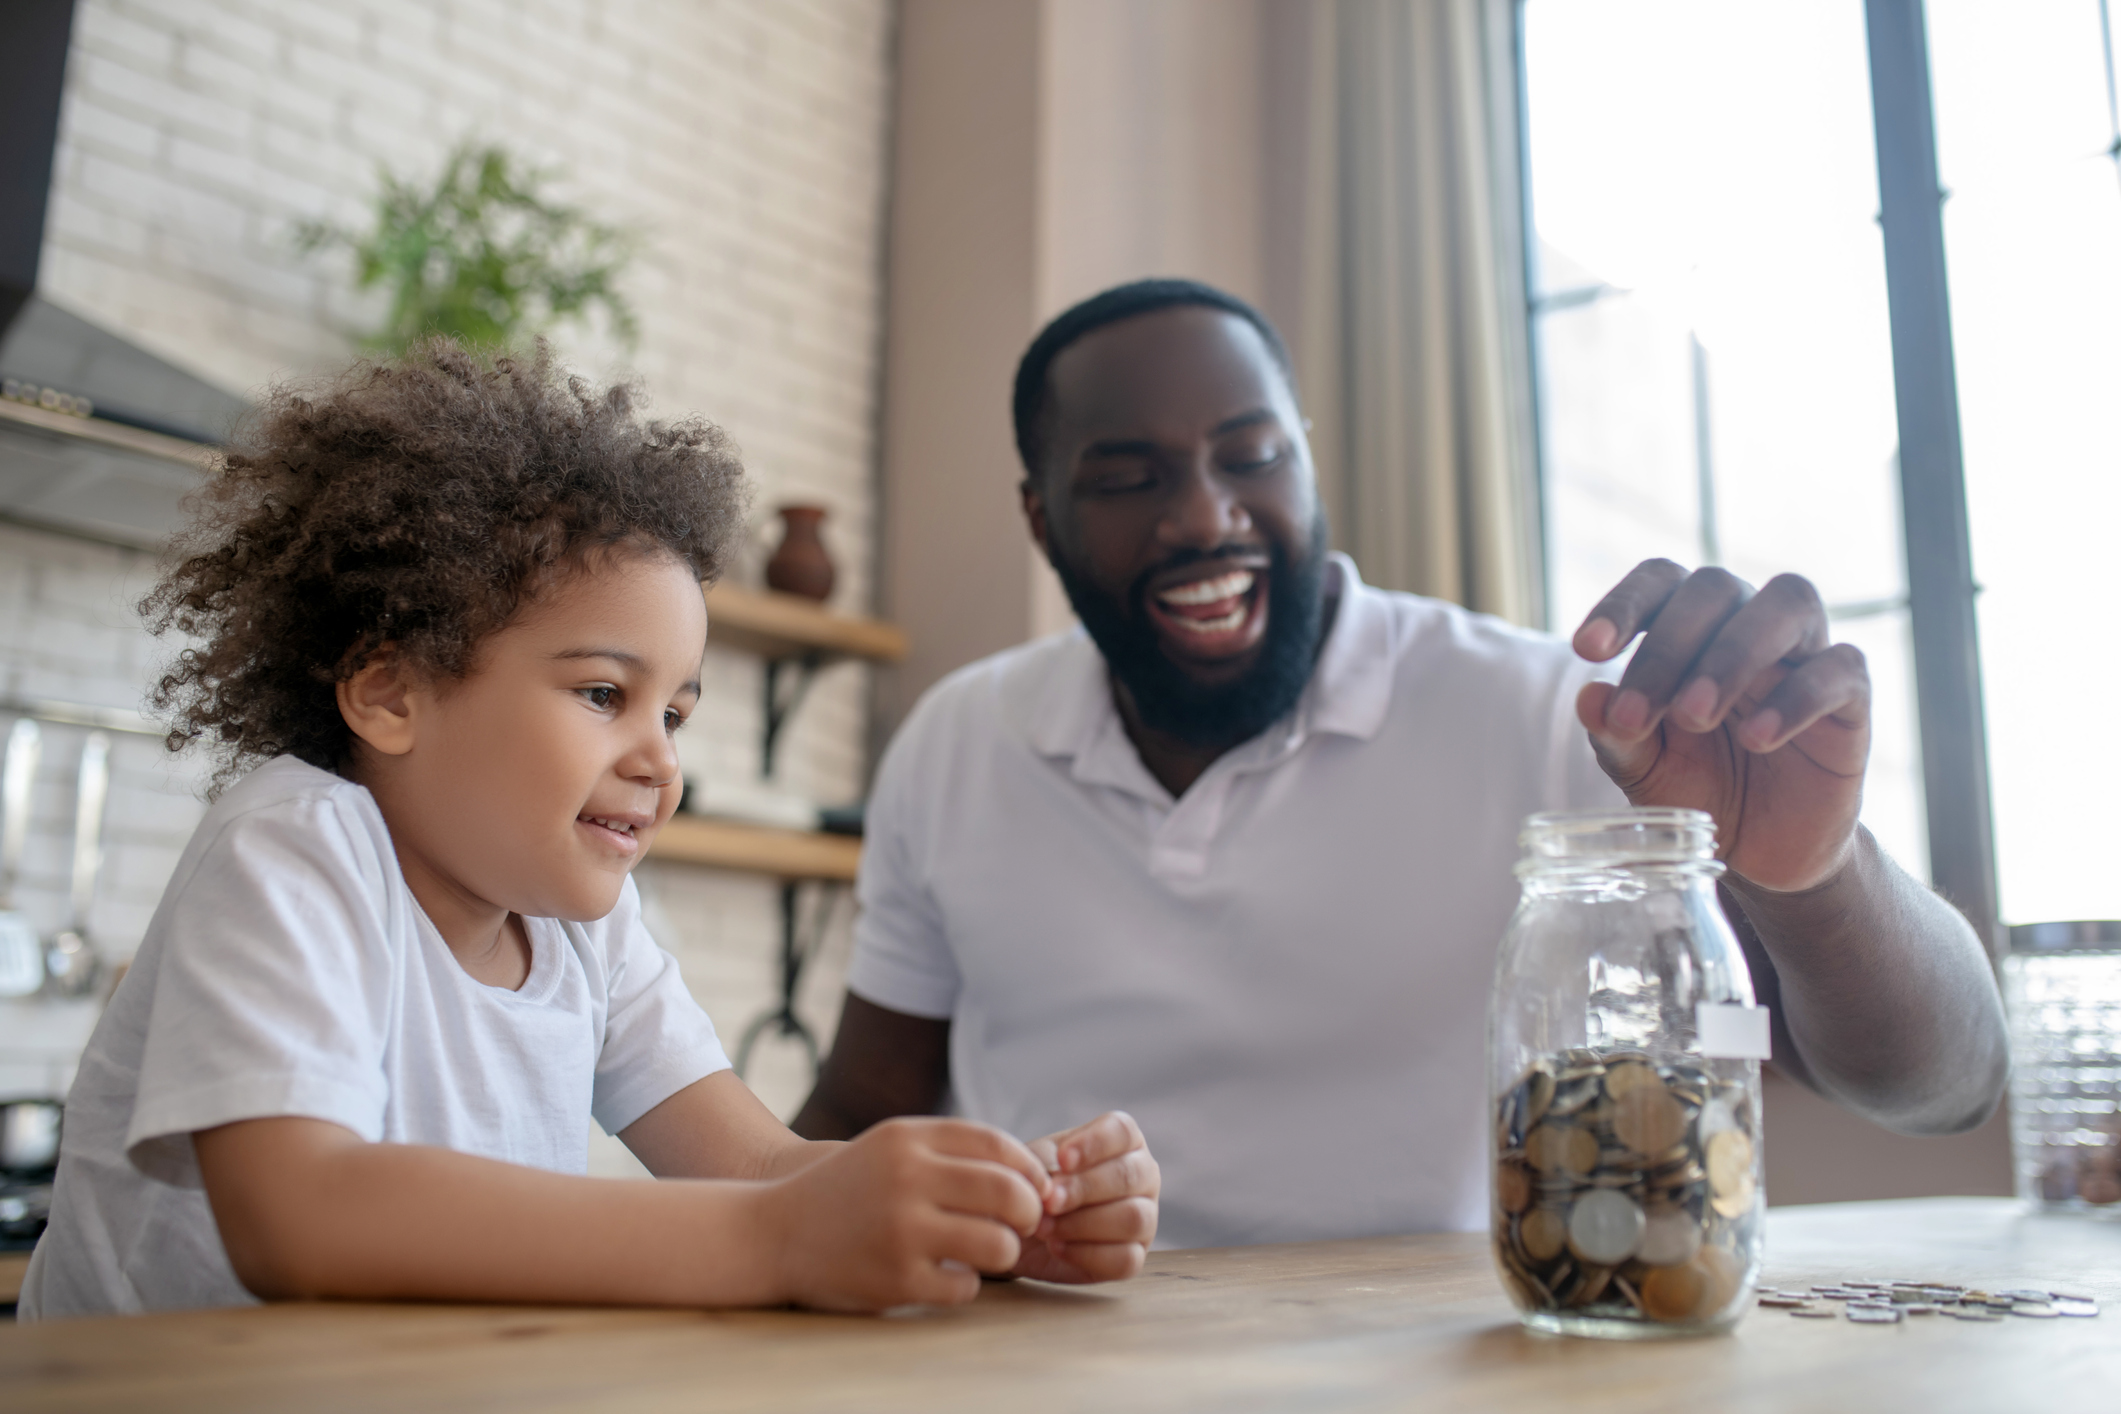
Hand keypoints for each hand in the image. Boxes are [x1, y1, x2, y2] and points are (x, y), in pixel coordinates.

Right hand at [761, 1116, 1048, 1311]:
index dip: (1029, 1168)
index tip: (1035, 1187)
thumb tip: (1031, 1168)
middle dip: (1030, 1211)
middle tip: (1023, 1224)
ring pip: (997, 1244)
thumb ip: (950, 1149)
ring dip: (1004, 1251)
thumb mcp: (891, 1147)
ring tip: (990, 1251)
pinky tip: (947, 1274)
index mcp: (907, 1139)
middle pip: (1008, 1192)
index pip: (997, 1144)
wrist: (774, 1232)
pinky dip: (966, 1284)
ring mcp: (901, 1231)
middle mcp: (906, 1179)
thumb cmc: (848, 1189)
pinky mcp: (896, 1280)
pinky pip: (966, 1286)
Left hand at [1011, 1111, 1158, 1283]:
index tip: (1063, 1159)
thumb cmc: (1035, 1186)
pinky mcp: (1135, 1257)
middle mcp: (1142, 1175)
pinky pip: (1126, 1259)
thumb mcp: (1032, 1165)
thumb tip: (1056, 1188)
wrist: (1021, 1229)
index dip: (1094, 1144)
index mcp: (1122, 1140)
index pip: (1121, 1131)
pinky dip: (1087, 1254)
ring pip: (1132, 1219)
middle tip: (1048, 1202)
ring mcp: (1145, 1218)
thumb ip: (1042, 1166)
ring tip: (1045, 1228)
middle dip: (1084, 1189)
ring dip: (1082, 1224)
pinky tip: (1057, 1248)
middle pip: (1128, 1176)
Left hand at [1572, 561, 1867, 891]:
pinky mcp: (1852, 701)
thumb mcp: (1644, 768)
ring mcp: (1806, 655)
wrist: (1760, 851)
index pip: (1661, 580)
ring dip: (1733, 655)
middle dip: (1668, 648)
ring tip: (1694, 717)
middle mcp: (1749, 623)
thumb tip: (1589, 698)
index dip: (1624, 603)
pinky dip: (1797, 697)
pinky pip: (1840, 669)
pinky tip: (1757, 739)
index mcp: (1691, 626)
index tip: (1587, 649)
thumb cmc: (1695, 787)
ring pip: (1788, 604)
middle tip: (1636, 716)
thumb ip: (1616, 734)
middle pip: (1716, 588)